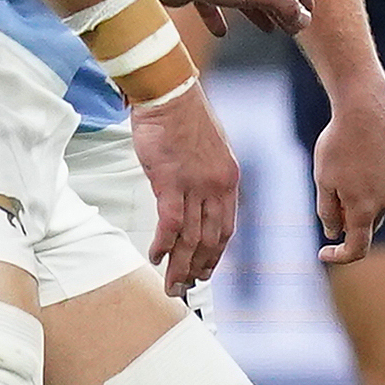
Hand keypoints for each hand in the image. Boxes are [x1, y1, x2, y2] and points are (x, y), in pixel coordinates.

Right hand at [130, 82, 241, 295]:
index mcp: (229, 181)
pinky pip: (171, 222)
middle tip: (186, 287)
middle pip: (210, 239)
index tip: (206, 270)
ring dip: (180, 264)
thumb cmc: (186, 121)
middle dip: (198, 267)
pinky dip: (164, 244)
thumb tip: (197, 203)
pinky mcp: (170, 181)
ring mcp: (195, 185)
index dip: (216, 254)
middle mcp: (217, 187)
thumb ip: (206, 181)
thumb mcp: (209, 154)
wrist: (172, 97)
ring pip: (191, 236)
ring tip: (171, 285)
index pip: (227, 228)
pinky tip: (156, 259)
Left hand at [313, 90, 384, 263]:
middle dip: (350, 219)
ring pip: (380, 201)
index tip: (324, 252)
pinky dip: (376, 178)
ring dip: (364, 197)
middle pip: (368, 223)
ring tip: (348, 168)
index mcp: (363, 209)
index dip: (340, 256)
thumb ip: (328, 211)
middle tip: (332, 197)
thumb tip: (335, 231)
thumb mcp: (323, 180)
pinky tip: (364, 155)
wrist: (364, 109)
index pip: (357, 248)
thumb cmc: (338, 145)